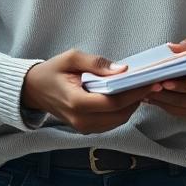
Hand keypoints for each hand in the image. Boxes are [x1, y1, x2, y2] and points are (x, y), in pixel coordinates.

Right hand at [21, 50, 151, 133]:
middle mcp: (81, 120)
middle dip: (138, 99)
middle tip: (152, 83)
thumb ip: (97, 63)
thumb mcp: (71, 58)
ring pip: (118, 121)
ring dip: (132, 106)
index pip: (113, 102)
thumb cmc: (51, 71)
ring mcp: (83, 127)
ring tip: (142, 88)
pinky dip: (122, 111)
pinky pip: (111, 123)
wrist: (33, 90)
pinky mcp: (86, 128)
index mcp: (77, 102)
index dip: (135, 93)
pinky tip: (127, 96)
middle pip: (119, 115)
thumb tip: (122, 69)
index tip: (151, 82)